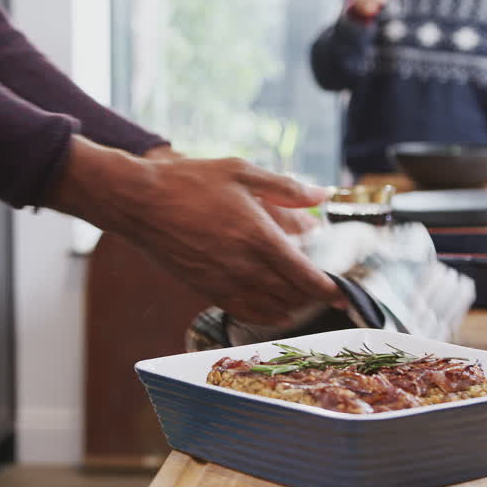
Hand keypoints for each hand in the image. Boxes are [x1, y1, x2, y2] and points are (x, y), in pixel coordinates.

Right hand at [50, 137, 343, 324]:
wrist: (140, 202)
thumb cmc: (190, 181)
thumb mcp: (242, 172)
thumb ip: (286, 188)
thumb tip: (322, 197)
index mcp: (258, 236)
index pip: (306, 277)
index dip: (331, 290)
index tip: (346, 293)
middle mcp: (244, 266)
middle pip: (293, 296)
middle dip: (314, 295)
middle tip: (327, 287)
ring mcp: (224, 282)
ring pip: (272, 309)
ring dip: (293, 305)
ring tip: (303, 294)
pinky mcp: (207, 290)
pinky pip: (246, 312)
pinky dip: (267, 314)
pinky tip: (276, 307)